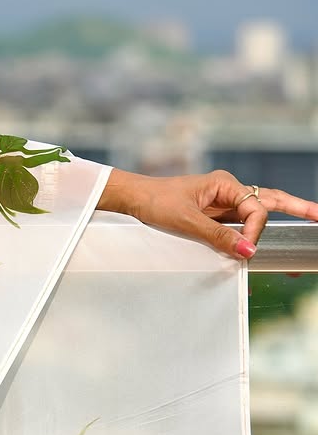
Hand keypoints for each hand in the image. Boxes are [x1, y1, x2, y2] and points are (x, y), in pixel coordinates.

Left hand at [96, 168, 317, 260]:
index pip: (256, 208)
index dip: (256, 229)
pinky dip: (251, 234)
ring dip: (280, 218)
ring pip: (258, 211)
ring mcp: (221, 203)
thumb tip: (247, 250)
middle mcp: (227, 191)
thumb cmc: (156, 202)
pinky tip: (260, 244)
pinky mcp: (213, 216)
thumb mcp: (187, 222)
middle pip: (270, 201)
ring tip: (308, 220)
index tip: (247, 248)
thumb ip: (218, 237)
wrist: (134, 199)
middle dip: (296, 208)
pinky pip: (239, 224)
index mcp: (225, 185)